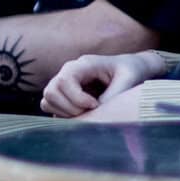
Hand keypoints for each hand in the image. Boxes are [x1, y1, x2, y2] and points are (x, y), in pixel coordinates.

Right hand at [40, 51, 164, 116]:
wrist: (132, 69)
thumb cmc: (131, 71)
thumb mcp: (128, 80)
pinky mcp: (64, 95)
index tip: (95, 105)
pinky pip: (50, 106)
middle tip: (91, 111)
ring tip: (86, 114)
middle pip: (51, 91)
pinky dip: (61, 115)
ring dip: (64, 113)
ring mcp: (64, 84)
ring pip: (47, 100)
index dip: (76, 97)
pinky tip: (81, 116)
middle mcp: (69, 72)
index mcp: (84, 64)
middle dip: (69, 108)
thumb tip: (95, 113)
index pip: (64, 80)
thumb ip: (112, 96)